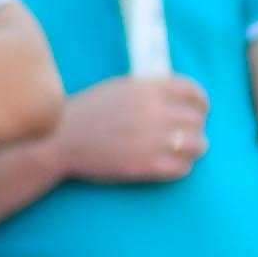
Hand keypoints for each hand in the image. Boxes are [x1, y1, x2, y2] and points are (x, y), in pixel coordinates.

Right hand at [56, 72, 211, 185]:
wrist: (56, 140)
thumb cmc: (86, 112)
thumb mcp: (118, 88)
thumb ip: (150, 90)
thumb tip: (182, 97)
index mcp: (147, 89)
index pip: (194, 91)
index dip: (201, 102)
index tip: (199, 110)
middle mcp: (153, 111)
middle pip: (197, 120)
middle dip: (194, 127)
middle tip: (183, 134)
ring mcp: (151, 140)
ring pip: (198, 144)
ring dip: (192, 148)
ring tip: (180, 150)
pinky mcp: (146, 165)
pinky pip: (183, 168)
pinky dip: (180, 167)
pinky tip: (169, 164)